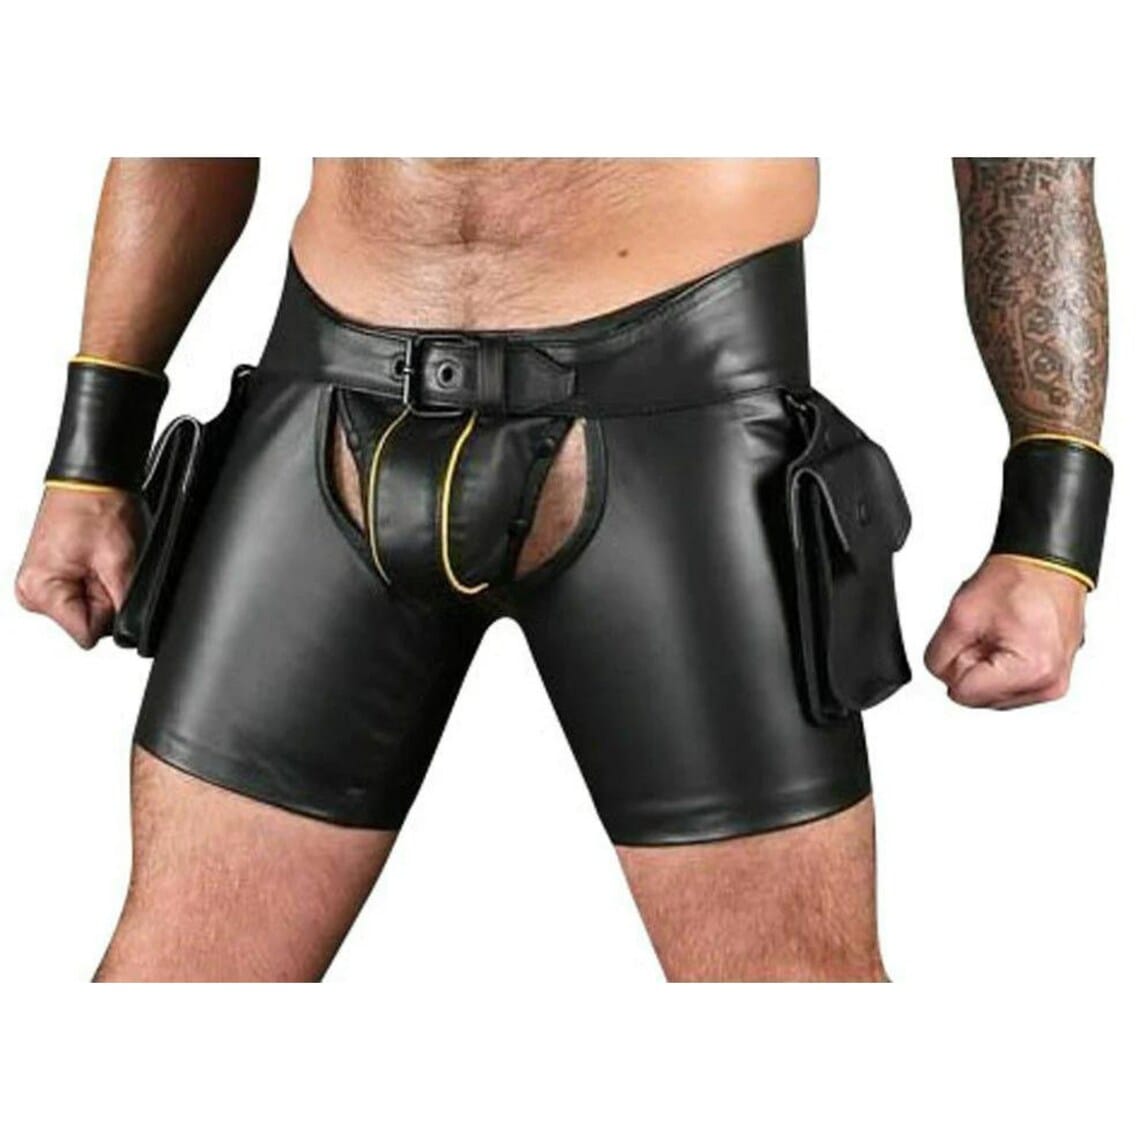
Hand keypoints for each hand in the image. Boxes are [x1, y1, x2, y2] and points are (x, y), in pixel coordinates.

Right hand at [15, 486, 141, 648]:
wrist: (91, 480)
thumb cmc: (97, 508)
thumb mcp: (119, 563)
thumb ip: (122, 604)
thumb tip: (127, 630)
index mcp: (40, 592)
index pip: (86, 633)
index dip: (111, 612)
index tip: (110, 584)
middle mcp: (31, 593)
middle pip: (85, 622)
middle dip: (105, 599)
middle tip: (104, 566)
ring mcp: (38, 585)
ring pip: (86, 609)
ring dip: (100, 589)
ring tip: (97, 559)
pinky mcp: (49, 577)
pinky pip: (81, 594)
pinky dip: (93, 580)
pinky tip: (92, 559)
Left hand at [924, 554, 1086, 708]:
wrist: (1047, 564)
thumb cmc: (1017, 580)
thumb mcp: (959, 616)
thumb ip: (938, 656)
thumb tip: (940, 676)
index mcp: (1030, 671)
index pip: (963, 693)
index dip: (955, 662)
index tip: (971, 637)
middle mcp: (1047, 685)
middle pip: (978, 697)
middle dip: (972, 665)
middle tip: (986, 632)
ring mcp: (1052, 685)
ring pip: (991, 695)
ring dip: (985, 667)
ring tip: (1000, 633)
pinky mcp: (1052, 681)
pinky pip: (1008, 687)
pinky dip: (1001, 668)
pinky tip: (1009, 640)